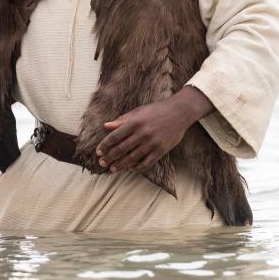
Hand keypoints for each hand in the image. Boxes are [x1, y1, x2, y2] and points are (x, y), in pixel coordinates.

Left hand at [96, 87, 213, 171]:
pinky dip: (137, 167)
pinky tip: (130, 169)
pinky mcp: (161, 150)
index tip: (98, 151)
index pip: (115, 136)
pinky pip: (147, 163)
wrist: (180, 112)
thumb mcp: (138, 112)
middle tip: (101, 163)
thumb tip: (105, 126)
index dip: (105, 145)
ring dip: (121, 165)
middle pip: (121, 149)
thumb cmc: (156, 110)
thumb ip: (122, 120)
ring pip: (132, 158)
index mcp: (135, 122)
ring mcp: (152, 143)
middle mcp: (142, 133)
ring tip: (112, 169)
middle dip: (109, 157)